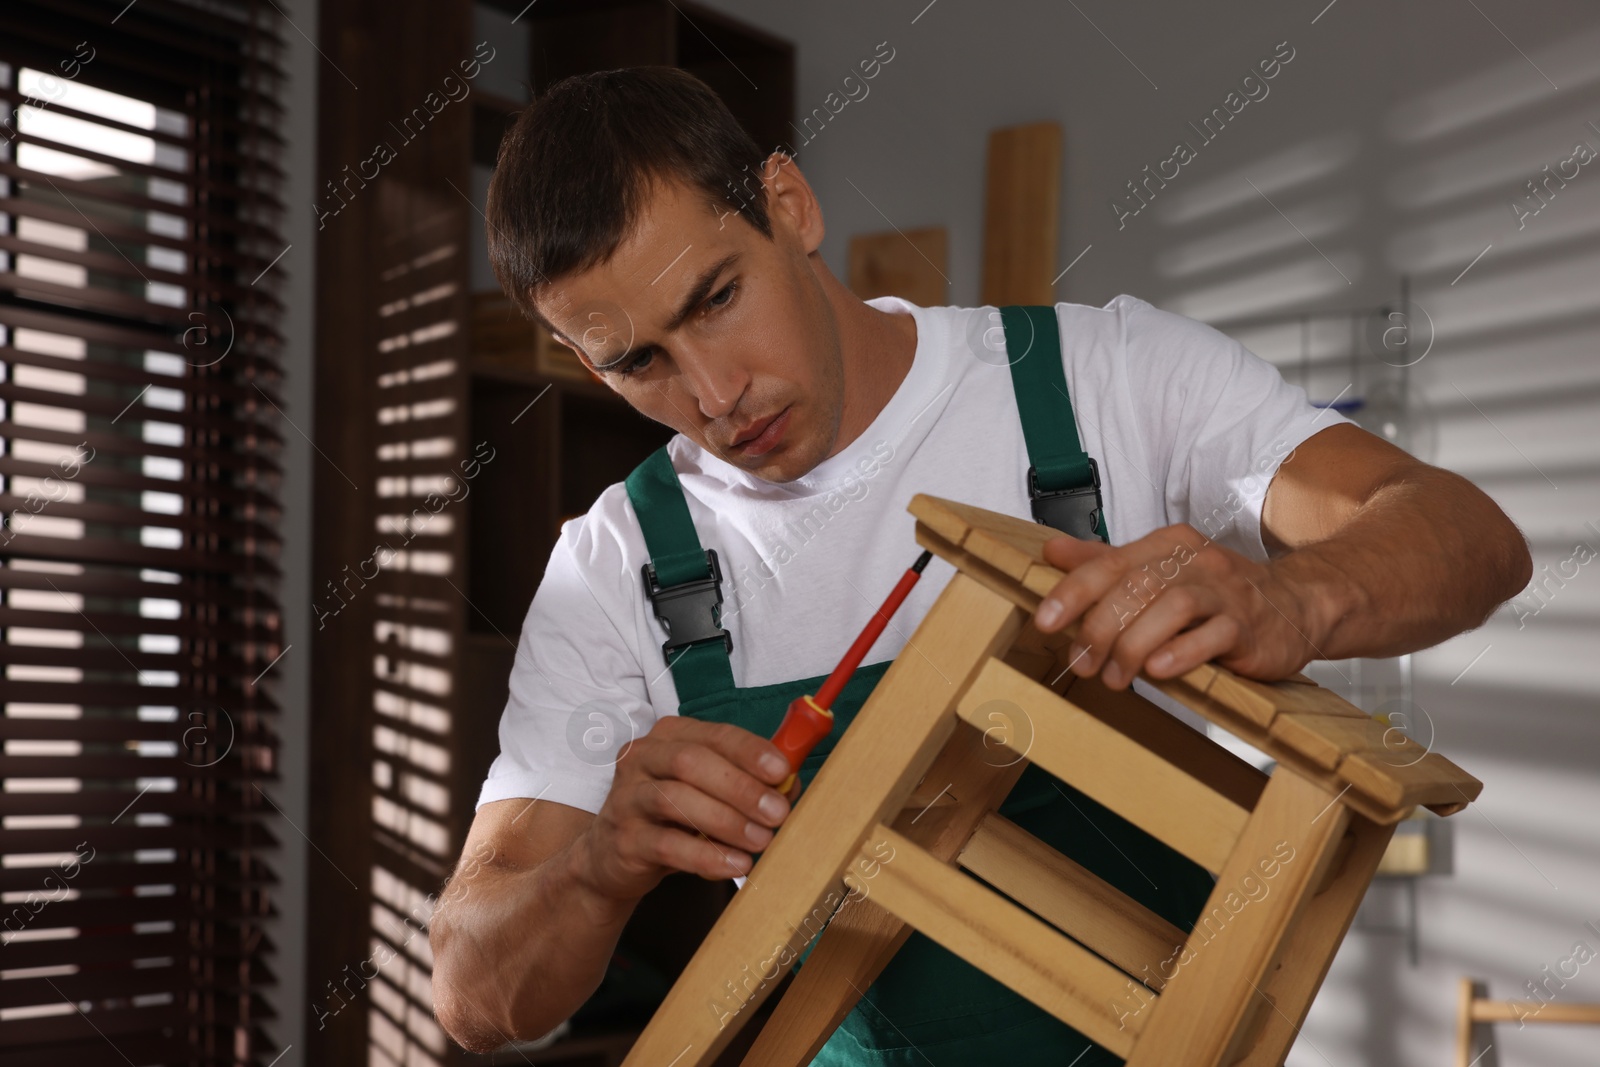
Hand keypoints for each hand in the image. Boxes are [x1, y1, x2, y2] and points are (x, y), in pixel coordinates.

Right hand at [575, 715, 800, 901]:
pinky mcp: (623, 839)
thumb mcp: (707, 791)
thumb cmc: (671, 817)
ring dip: (727, 821)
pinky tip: (735, 864)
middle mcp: (642, 758)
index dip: (750, 751)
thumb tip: (791, 785)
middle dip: (741, 788)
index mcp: (668, 736)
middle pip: (692, 763)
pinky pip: (667, 845)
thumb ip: (747, 781)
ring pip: (677, 800)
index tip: (783, 771)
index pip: (714, 734)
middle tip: (777, 813)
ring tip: (761, 841)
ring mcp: (627, 798)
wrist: (612, 857)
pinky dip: (706, 856)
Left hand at [1031, 523, 1320, 688]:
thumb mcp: (1160, 570)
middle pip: (1138, 586)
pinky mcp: (1249, 628)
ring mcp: (1226, 594)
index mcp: (1168, 546)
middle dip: (1100, 627)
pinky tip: (1157, 671)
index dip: (1074, 592)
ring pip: (1174, 607)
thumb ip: (1106, 563)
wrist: (1296, 605)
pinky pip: (1214, 636)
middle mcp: (1197, 563)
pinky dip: (1182, 653)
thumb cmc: (1217, 593)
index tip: (1045, 621)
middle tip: (1081, 661)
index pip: (1111, 563)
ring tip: (1114, 677)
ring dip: (1134, 646)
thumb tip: (1053, 552)